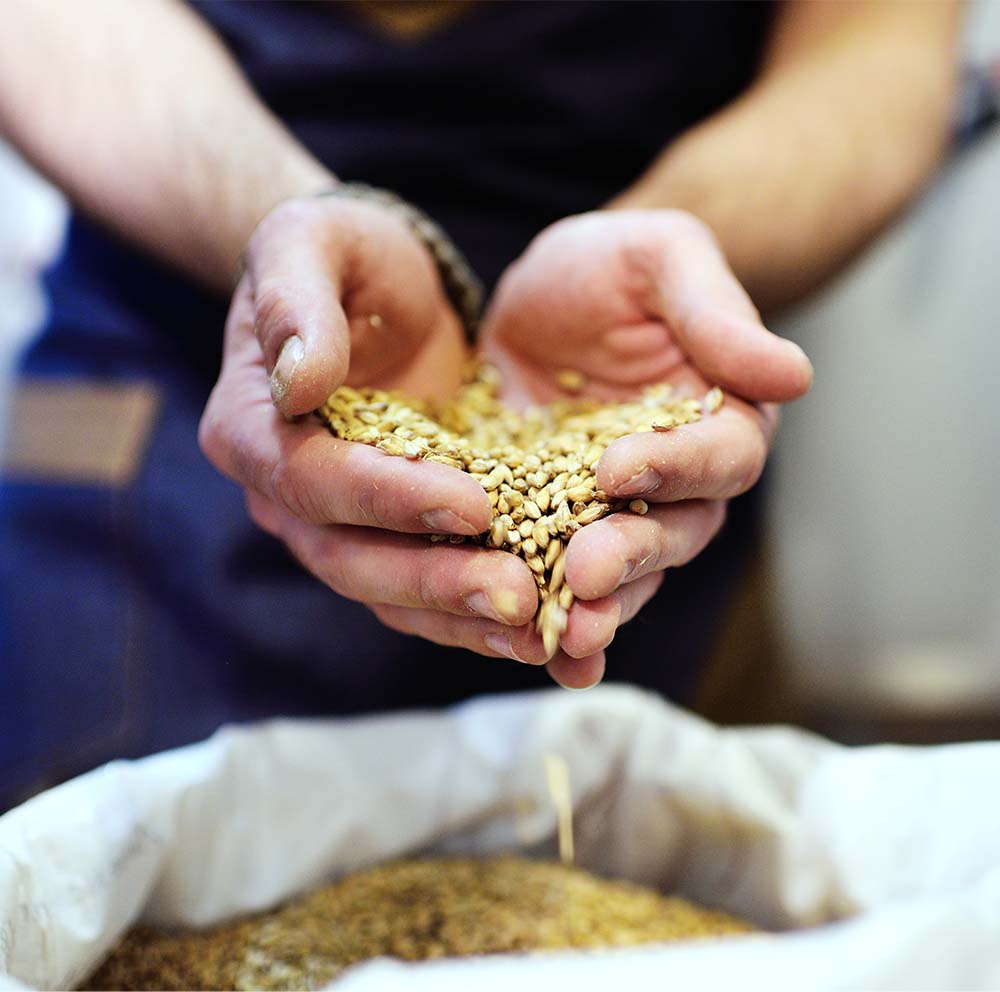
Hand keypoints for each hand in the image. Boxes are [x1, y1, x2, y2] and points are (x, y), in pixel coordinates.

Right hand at [199, 194, 543, 649]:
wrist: (377, 290)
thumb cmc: (341, 256)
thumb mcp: (311, 242)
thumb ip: (294, 301)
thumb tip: (297, 381)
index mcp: (251, 428)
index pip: (311, 479)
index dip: (387, 497)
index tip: (473, 504)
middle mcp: (284, 493)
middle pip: (349, 558)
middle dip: (434, 580)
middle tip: (519, 595)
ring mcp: (336, 522)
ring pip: (389, 591)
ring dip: (462, 613)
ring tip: (541, 627)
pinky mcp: (389, 533)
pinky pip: (425, 588)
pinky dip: (476, 614)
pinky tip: (539, 627)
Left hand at [477, 209, 813, 687]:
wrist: (536, 301)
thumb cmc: (609, 267)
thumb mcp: (658, 259)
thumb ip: (715, 313)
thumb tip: (795, 375)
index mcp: (720, 415)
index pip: (720, 454)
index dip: (676, 466)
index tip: (617, 468)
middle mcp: (680, 479)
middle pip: (676, 531)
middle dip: (632, 555)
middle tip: (585, 573)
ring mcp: (619, 513)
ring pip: (626, 572)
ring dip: (599, 606)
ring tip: (565, 635)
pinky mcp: (558, 529)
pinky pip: (562, 578)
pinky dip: (552, 614)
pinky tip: (538, 653)